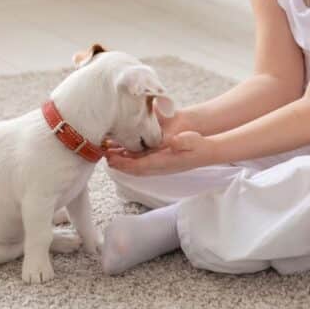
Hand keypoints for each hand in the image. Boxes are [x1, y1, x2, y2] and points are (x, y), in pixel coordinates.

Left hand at [105, 131, 219, 175]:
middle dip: (118, 163)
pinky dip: (128, 156)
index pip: (140, 167)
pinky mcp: (159, 159)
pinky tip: (120, 149)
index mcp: (165, 163)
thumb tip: (174, 140)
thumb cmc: (199, 145)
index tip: (111, 159)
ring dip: (121, 160)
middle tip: (103, 155)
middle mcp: (159, 166)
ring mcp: (158, 164)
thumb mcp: (194, 140)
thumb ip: (184, 140)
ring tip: (106, 152)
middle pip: (133, 168)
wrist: (206, 150)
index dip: (124, 164)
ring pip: (135, 165)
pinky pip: (139, 160)